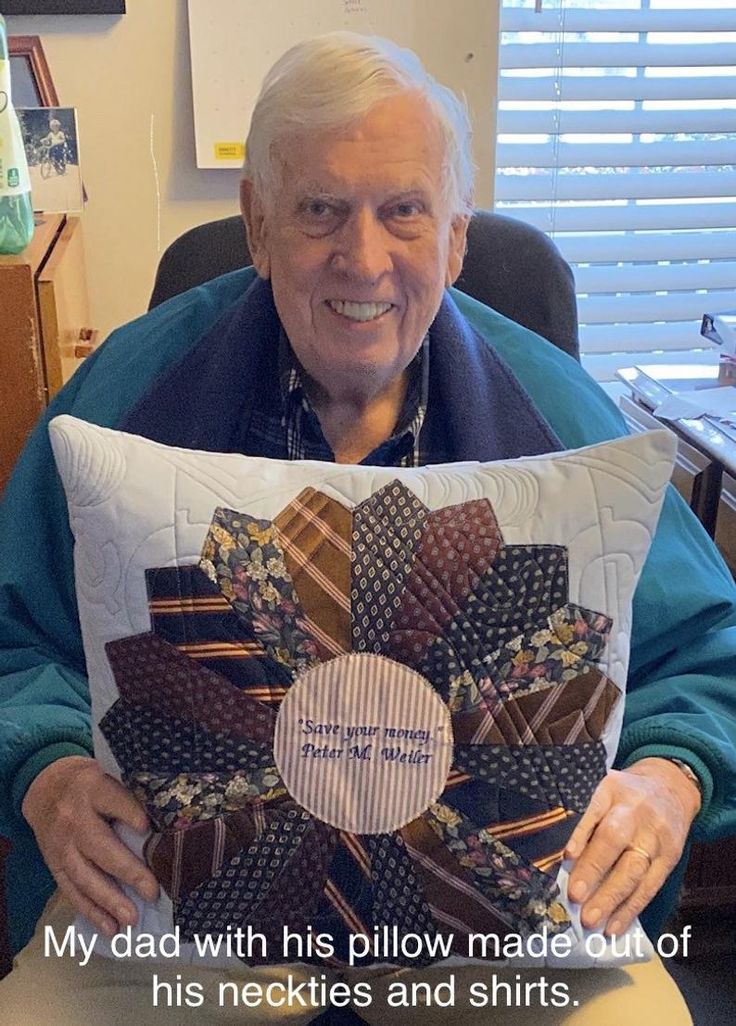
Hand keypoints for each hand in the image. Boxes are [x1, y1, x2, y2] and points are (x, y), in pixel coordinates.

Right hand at [22, 755, 158, 937]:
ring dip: (109, 901)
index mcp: (93, 788)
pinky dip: (91, 912)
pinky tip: (110, 928)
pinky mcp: (53, 864)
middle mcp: (75, 818)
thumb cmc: (90, 784)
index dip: (128, 812)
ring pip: (84, 875)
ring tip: (131, 919)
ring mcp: (62, 844)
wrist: (45, 787)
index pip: (111, 799)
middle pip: (100, 846)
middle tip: (152, 892)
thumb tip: (171, 819)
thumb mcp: (108, 775)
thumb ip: (131, 794)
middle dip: (127, 871)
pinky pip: (71, 891)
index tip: (146, 827)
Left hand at [565, 757, 700, 935]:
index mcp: (612, 790)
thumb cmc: (626, 794)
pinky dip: (631, 909)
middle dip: (594, 872)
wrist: (672, 787)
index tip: (567, 857)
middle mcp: (636, 812)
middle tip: (575, 899)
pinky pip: (651, 886)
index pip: (595, 811)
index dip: (581, 833)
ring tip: (592, 921)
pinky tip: (615, 926)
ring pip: (635, 870)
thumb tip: (561, 855)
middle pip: (616, 841)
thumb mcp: (603, 789)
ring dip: (612, 899)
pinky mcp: (670, 857)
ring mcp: (656, 836)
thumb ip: (584, 815)